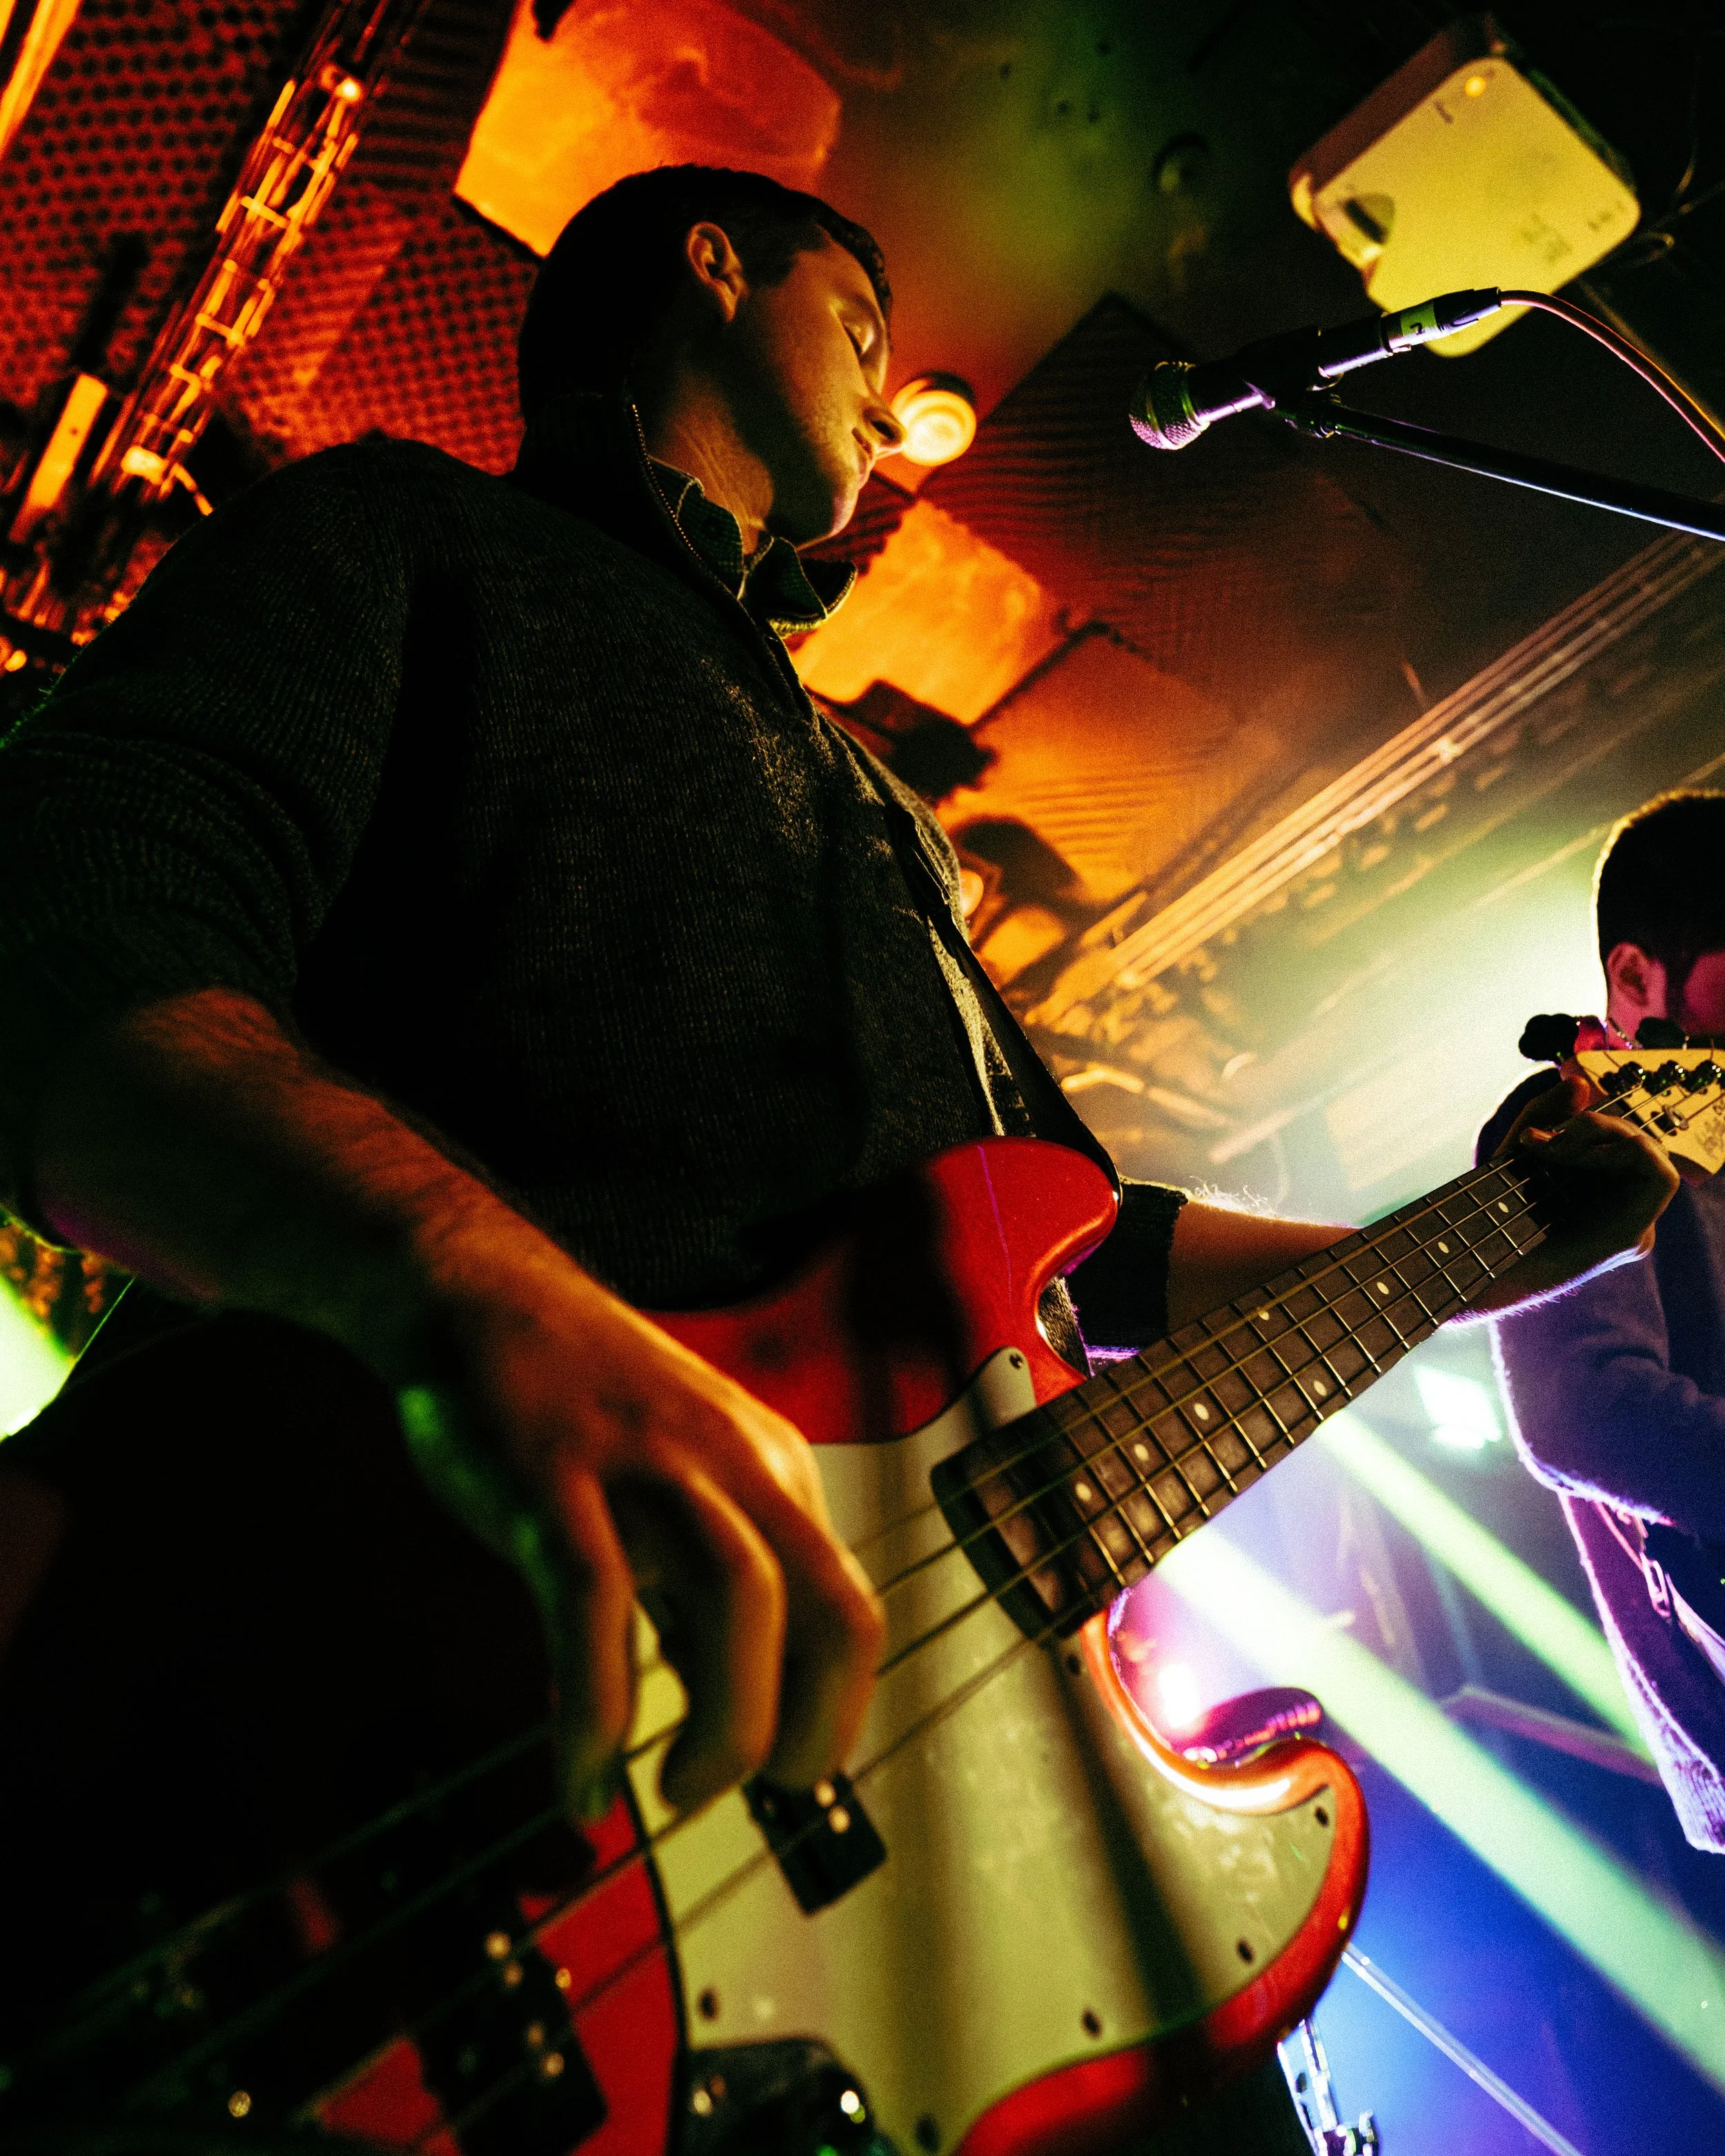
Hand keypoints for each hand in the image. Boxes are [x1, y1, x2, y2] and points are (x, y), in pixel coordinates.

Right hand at [397, 1233, 883, 1821]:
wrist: (479, 1296)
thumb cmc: (580, 1407)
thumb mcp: (682, 1484)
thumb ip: (710, 1593)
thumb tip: (733, 1720)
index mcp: (774, 1470)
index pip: (851, 1610)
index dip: (836, 1712)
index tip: (791, 1775)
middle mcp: (733, 1463)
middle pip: (830, 1607)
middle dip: (813, 1728)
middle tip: (763, 1795)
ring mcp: (646, 1466)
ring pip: (741, 1596)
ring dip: (726, 1722)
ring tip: (681, 1793)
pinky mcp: (553, 1479)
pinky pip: (595, 1608)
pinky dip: (595, 1711)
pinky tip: (580, 1777)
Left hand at [1477, 1074, 1678, 1308]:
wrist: (1476, 1261)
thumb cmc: (1494, 1210)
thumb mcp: (1520, 1148)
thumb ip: (1548, 1112)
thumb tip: (1580, 1082)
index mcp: (1602, 1191)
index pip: (1619, 1140)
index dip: (1587, 1124)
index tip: (1534, 1137)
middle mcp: (1621, 1209)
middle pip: (1635, 1141)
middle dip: (1593, 1126)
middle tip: (1546, 1143)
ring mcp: (1631, 1225)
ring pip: (1650, 1151)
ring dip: (1606, 1135)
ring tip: (1560, 1150)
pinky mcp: (1631, 1236)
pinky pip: (1662, 1176)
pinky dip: (1626, 1151)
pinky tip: (1580, 1158)